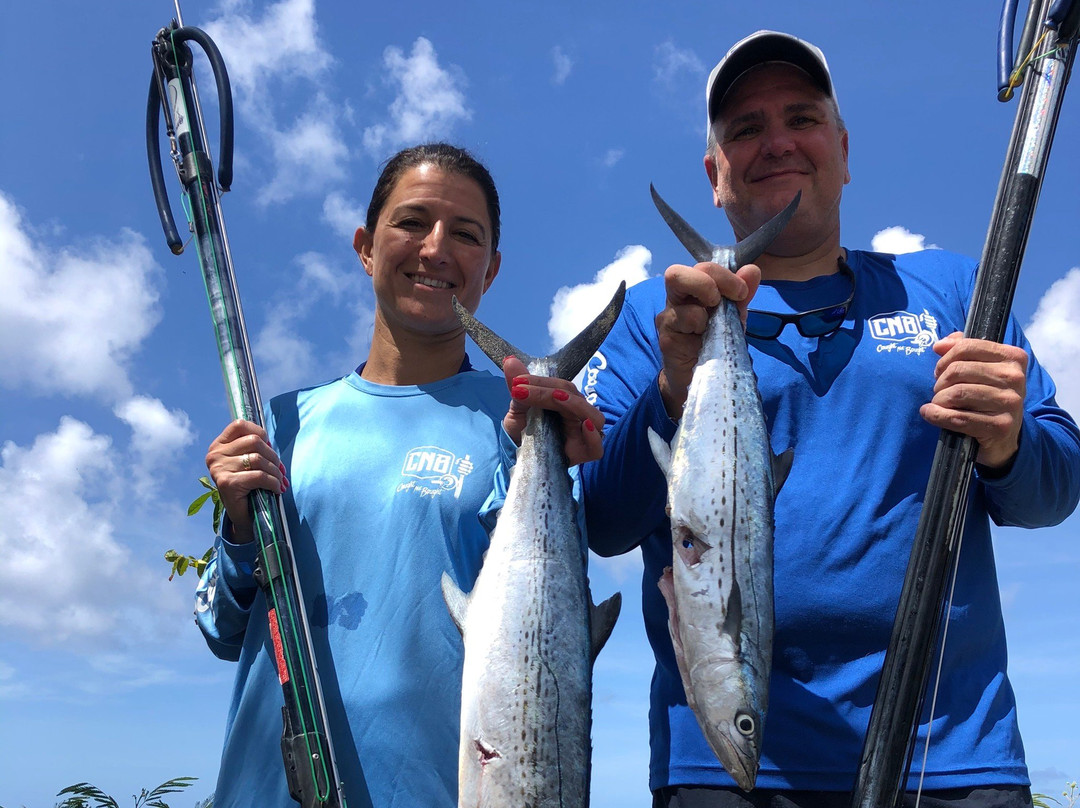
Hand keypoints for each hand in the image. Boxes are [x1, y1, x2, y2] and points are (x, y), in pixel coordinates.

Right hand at [205, 419, 286, 542]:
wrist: (244, 516)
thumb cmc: (250, 486)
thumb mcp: (250, 462)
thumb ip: (255, 448)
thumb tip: (271, 442)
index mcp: (218, 446)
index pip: (240, 425)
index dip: (260, 432)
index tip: (268, 447)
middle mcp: (214, 455)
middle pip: (254, 441)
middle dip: (273, 456)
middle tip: (279, 470)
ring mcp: (218, 469)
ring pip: (258, 458)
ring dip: (275, 471)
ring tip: (279, 481)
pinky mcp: (227, 483)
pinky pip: (259, 476)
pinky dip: (273, 482)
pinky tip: (277, 489)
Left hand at [501, 356, 605, 465]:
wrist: (517, 456)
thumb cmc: (522, 431)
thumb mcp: (517, 408)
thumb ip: (517, 385)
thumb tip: (510, 360)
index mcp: (565, 401)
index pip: (560, 386)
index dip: (540, 381)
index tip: (516, 383)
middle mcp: (577, 414)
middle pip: (573, 396)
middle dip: (547, 391)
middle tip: (520, 391)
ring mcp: (583, 434)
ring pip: (592, 416)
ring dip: (574, 405)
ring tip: (555, 398)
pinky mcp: (583, 454)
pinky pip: (596, 447)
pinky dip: (593, 437)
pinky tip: (584, 426)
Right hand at [656, 261, 760, 417]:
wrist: (702, 380)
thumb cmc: (715, 345)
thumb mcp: (734, 318)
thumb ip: (741, 295)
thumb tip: (752, 270)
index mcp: (693, 292)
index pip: (702, 267)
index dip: (724, 274)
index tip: (742, 292)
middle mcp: (676, 300)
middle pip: (677, 272)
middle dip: (711, 279)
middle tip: (727, 299)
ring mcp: (668, 317)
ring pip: (678, 285)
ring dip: (706, 301)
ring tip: (714, 323)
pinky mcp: (666, 337)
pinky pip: (683, 317)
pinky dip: (701, 324)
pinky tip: (704, 340)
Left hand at [919, 332, 1027, 469]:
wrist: (1005, 438)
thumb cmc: (987, 398)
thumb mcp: (982, 370)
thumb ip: (962, 350)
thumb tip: (939, 345)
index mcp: (1013, 358)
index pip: (967, 347)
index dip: (945, 359)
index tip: (939, 370)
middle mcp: (1015, 378)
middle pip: (958, 370)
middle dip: (940, 381)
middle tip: (939, 391)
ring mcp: (1010, 402)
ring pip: (956, 393)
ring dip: (939, 399)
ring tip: (939, 403)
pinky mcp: (1000, 426)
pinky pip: (957, 417)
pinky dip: (936, 415)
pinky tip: (930, 414)